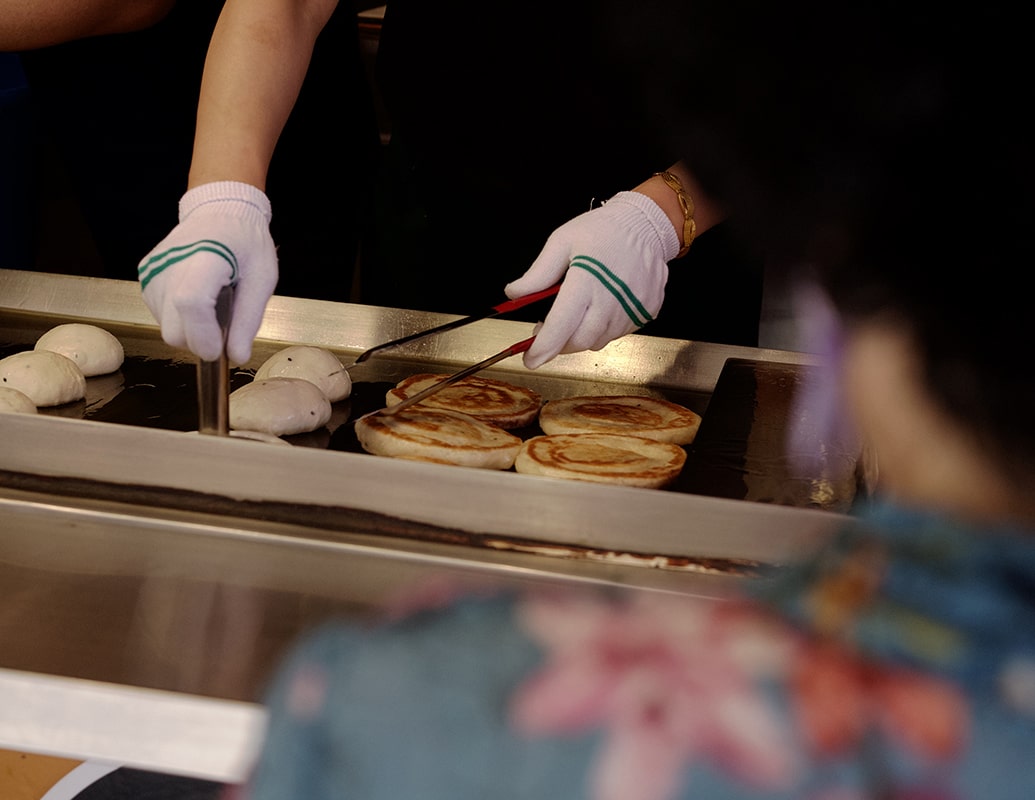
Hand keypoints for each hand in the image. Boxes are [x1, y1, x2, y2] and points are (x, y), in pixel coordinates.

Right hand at [138, 181, 276, 363]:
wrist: (219, 211)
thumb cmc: (245, 242)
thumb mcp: (262, 278)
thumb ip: (249, 319)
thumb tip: (237, 356)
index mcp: (205, 258)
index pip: (191, 304)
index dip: (204, 336)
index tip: (221, 349)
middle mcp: (169, 265)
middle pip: (174, 330)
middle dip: (201, 340)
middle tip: (224, 323)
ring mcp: (152, 271)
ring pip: (166, 328)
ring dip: (191, 329)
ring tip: (212, 302)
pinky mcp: (145, 276)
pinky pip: (160, 315)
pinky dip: (179, 317)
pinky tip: (196, 296)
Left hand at [504, 192, 679, 368]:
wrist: (645, 225)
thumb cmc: (603, 230)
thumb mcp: (562, 242)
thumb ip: (538, 274)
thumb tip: (514, 293)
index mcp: (586, 282)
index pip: (561, 326)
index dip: (543, 347)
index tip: (530, 358)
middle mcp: (612, 301)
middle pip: (579, 342)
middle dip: (559, 343)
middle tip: (548, 329)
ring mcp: (632, 310)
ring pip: (598, 341)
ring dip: (581, 335)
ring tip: (578, 312)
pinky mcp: (646, 313)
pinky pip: (617, 333)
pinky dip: (602, 329)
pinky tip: (600, 308)